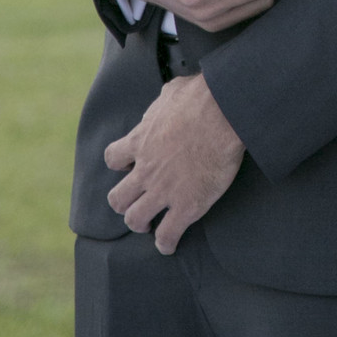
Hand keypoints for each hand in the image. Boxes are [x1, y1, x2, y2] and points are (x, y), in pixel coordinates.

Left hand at [104, 73, 243, 254]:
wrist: (224, 113)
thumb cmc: (202, 96)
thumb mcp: (172, 91)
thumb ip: (162, 102)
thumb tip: (169, 95)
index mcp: (140, 141)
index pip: (112, 158)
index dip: (120, 164)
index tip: (131, 165)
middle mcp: (146, 170)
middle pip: (117, 198)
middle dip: (125, 202)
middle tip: (138, 201)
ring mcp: (163, 191)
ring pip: (134, 220)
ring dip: (141, 223)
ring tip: (150, 225)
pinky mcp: (187, 206)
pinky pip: (167, 236)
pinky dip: (166, 244)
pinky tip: (169, 245)